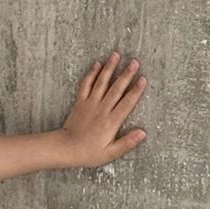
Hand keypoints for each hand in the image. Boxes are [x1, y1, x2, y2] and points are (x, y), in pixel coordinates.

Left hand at [59, 52, 147, 168]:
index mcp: (111, 122)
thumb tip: (143, 133)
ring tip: (116, 55)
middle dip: (126, 74)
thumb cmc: (88, 153)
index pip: (127, 103)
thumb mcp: (110, 153)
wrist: (65, 149)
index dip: (136, 90)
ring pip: (102, 82)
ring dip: (110, 68)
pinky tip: (97, 64)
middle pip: (116, 89)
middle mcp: (102, 109)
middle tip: (135, 61)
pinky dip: (91, 74)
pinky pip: (86, 85)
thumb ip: (127, 143)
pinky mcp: (80, 102)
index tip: (143, 79)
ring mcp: (90, 104)